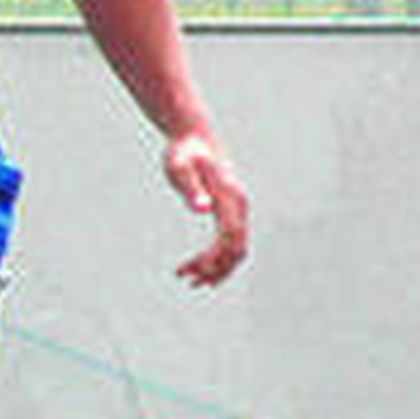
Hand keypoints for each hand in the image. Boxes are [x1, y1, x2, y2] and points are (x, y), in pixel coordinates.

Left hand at [164, 132, 248, 286]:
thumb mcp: (179, 168)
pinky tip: (196, 266)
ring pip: (236, 248)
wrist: (193, 137)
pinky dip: (217, 257)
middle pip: (237, 248)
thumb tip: (202, 209)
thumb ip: (190, 188)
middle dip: (215, 269)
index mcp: (230, 197)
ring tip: (189, 280)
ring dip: (217, 268)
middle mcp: (239, 205)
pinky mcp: (231, 210)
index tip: (190, 272)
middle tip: (187, 281)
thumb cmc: (183, 153)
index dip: (214, 260)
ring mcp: (238, 208)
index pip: (229, 238)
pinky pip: (230, 240)